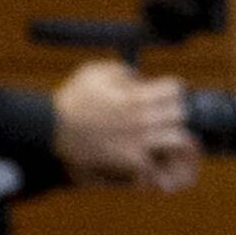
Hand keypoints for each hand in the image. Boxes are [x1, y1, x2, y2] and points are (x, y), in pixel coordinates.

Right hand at [52, 58, 194, 191]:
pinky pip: (159, 163)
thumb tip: (141, 78)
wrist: (54, 128)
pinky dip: (160, 160)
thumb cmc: (73, 99)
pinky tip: (153, 154)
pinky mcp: (131, 161)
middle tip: (168, 113)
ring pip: (179, 139)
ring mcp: (138, 142)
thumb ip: (124, 71)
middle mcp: (141, 120)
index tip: (168, 92)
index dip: (173, 88)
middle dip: (176, 111)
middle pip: (181, 113)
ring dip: (175, 135)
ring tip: (167, 134)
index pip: (175, 89)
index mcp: (135, 97)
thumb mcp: (96, 72)